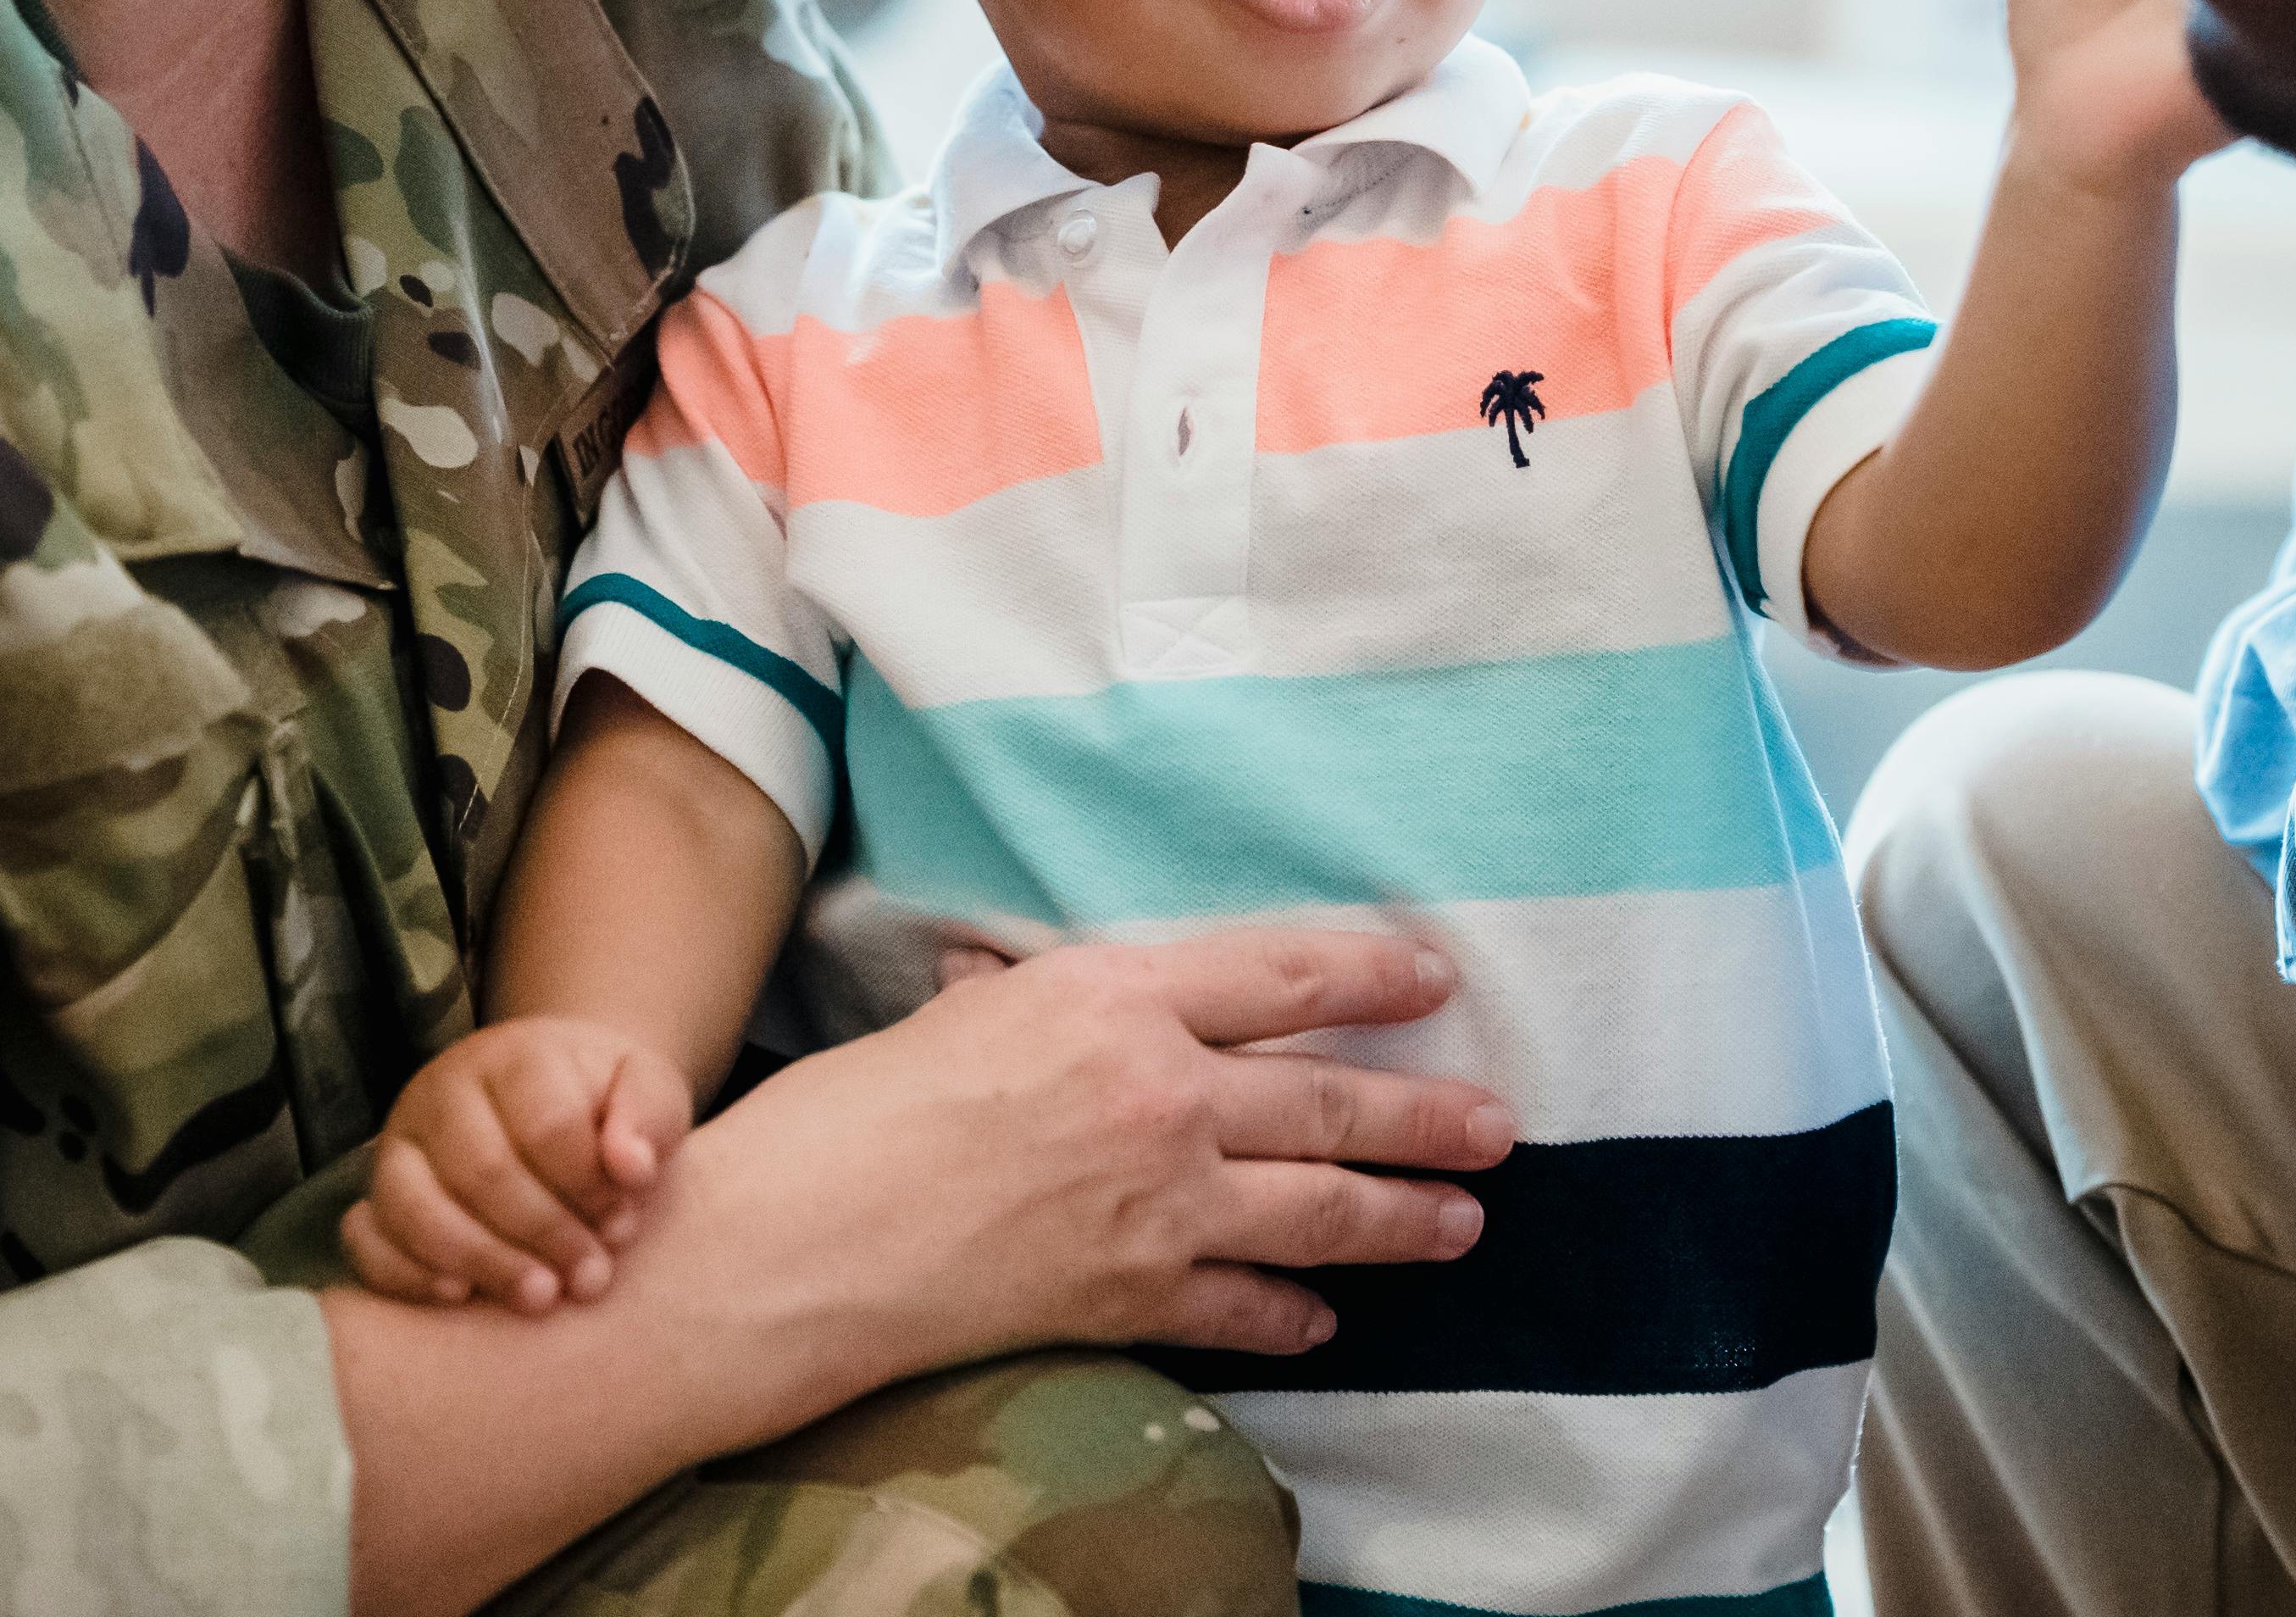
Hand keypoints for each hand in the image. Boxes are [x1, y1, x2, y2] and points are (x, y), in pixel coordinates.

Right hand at [348, 1015, 691, 1312]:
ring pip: (415, 1205)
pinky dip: (403, 1272)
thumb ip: (650, 1116)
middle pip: (481, 1169)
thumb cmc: (602, 1102)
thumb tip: (633, 1167)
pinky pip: (365, 1237)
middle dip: (542, 1233)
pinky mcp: (374, 1193)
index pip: (546, 1123)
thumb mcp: (649, 1091)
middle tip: (590, 1280)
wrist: (554, 1096)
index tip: (624, 1225)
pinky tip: (458, 1297)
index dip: (588, 1186)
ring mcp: (398, 1143)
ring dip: (481, 1260)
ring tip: (539, 1297)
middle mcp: (442, 1091)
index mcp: (515, 1056)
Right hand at [657, 927, 1516, 1374]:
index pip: (1284, 975)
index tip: (1432, 981)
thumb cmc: (856, 1110)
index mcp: (1116, 995)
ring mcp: (1155, 1204)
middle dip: (1427, 1116)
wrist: (797, 1242)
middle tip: (1498, 1125)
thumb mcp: (960, 1009)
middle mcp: (1159, 1093)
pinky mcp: (1132, 1298)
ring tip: (1461, 1220)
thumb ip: (1025, 992)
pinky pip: (1243, 1307)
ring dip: (1400, 1219)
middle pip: (1330, 1100)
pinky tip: (1324, 1322)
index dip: (1372, 977)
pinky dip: (1290, 1317)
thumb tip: (1015, 973)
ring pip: (1318, 1210)